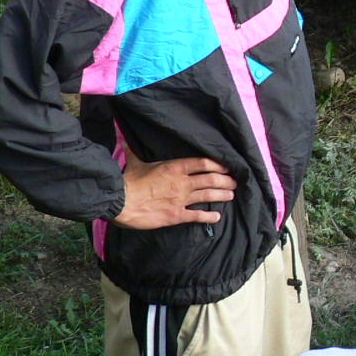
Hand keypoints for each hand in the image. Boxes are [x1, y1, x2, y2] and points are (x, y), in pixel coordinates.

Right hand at [113, 155, 236, 229]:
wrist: (120, 202)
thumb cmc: (127, 181)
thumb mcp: (135, 162)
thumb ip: (134, 150)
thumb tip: (125, 138)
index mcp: (175, 167)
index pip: (203, 163)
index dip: (218, 164)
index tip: (227, 166)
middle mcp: (182, 182)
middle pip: (211, 179)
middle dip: (226, 180)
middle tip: (235, 182)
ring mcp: (181, 199)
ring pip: (208, 196)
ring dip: (222, 195)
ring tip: (231, 195)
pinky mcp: (176, 215)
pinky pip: (197, 216)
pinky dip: (209, 217)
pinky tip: (217, 217)